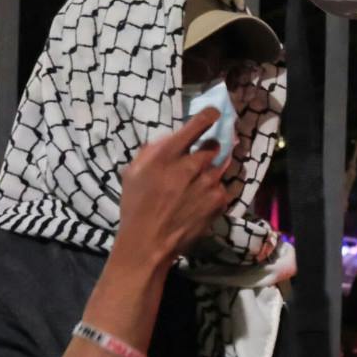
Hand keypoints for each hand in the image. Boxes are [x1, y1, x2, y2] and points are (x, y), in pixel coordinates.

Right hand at [115, 107, 229, 270]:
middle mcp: (192, 165)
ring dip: (210, 173)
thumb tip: (172, 138)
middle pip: (214, 145)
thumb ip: (153, 150)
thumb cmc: (136, 206)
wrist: (149, 242)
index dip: (209, 116)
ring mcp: (209, 183)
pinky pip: (223, 188)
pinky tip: (199, 203)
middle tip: (196, 163)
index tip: (214, 114)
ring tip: (194, 188)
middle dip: (207, 150)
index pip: (198, 124)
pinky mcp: (220, 201)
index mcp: (168, 154)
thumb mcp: (133, 172)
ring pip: (218, 167)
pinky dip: (214, 192)